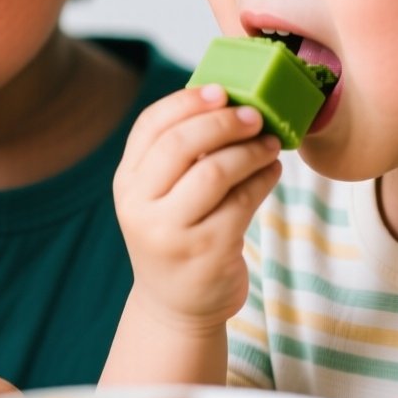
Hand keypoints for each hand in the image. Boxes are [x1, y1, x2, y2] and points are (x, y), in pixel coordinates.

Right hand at [113, 84, 281, 331]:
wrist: (176, 306)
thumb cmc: (176, 237)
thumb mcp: (159, 198)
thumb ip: (177, 157)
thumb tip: (224, 102)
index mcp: (126, 183)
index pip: (150, 127)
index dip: (186, 102)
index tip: (220, 91)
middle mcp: (140, 207)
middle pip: (179, 145)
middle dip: (222, 122)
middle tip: (254, 115)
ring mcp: (171, 233)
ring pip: (214, 172)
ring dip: (249, 151)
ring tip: (269, 144)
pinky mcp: (207, 253)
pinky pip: (242, 202)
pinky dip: (262, 180)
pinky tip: (270, 171)